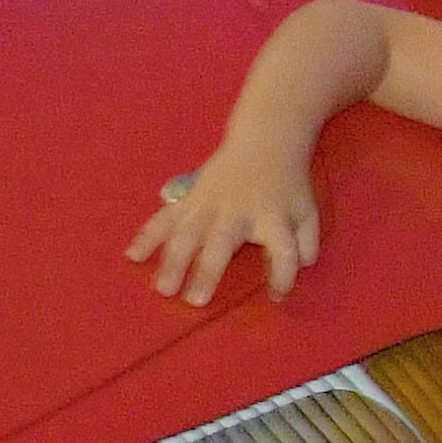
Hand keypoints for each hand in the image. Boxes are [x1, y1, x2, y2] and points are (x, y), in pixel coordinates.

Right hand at [127, 159, 318, 303]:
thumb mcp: (308, 212)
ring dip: (172, 260)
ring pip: (187, 233)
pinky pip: (165, 218)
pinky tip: (132, 255)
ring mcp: (209, 205)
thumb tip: (299, 269)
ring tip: (162, 288)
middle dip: (207, 271)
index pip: (283, 251)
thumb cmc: (287, 185)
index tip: (277, 295)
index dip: (282, 275)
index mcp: (272, 217)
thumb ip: (307, 243)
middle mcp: (237, 213)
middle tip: (194, 300)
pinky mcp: (190, 199)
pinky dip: (147, 236)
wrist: (266, 142)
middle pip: (221, 243)